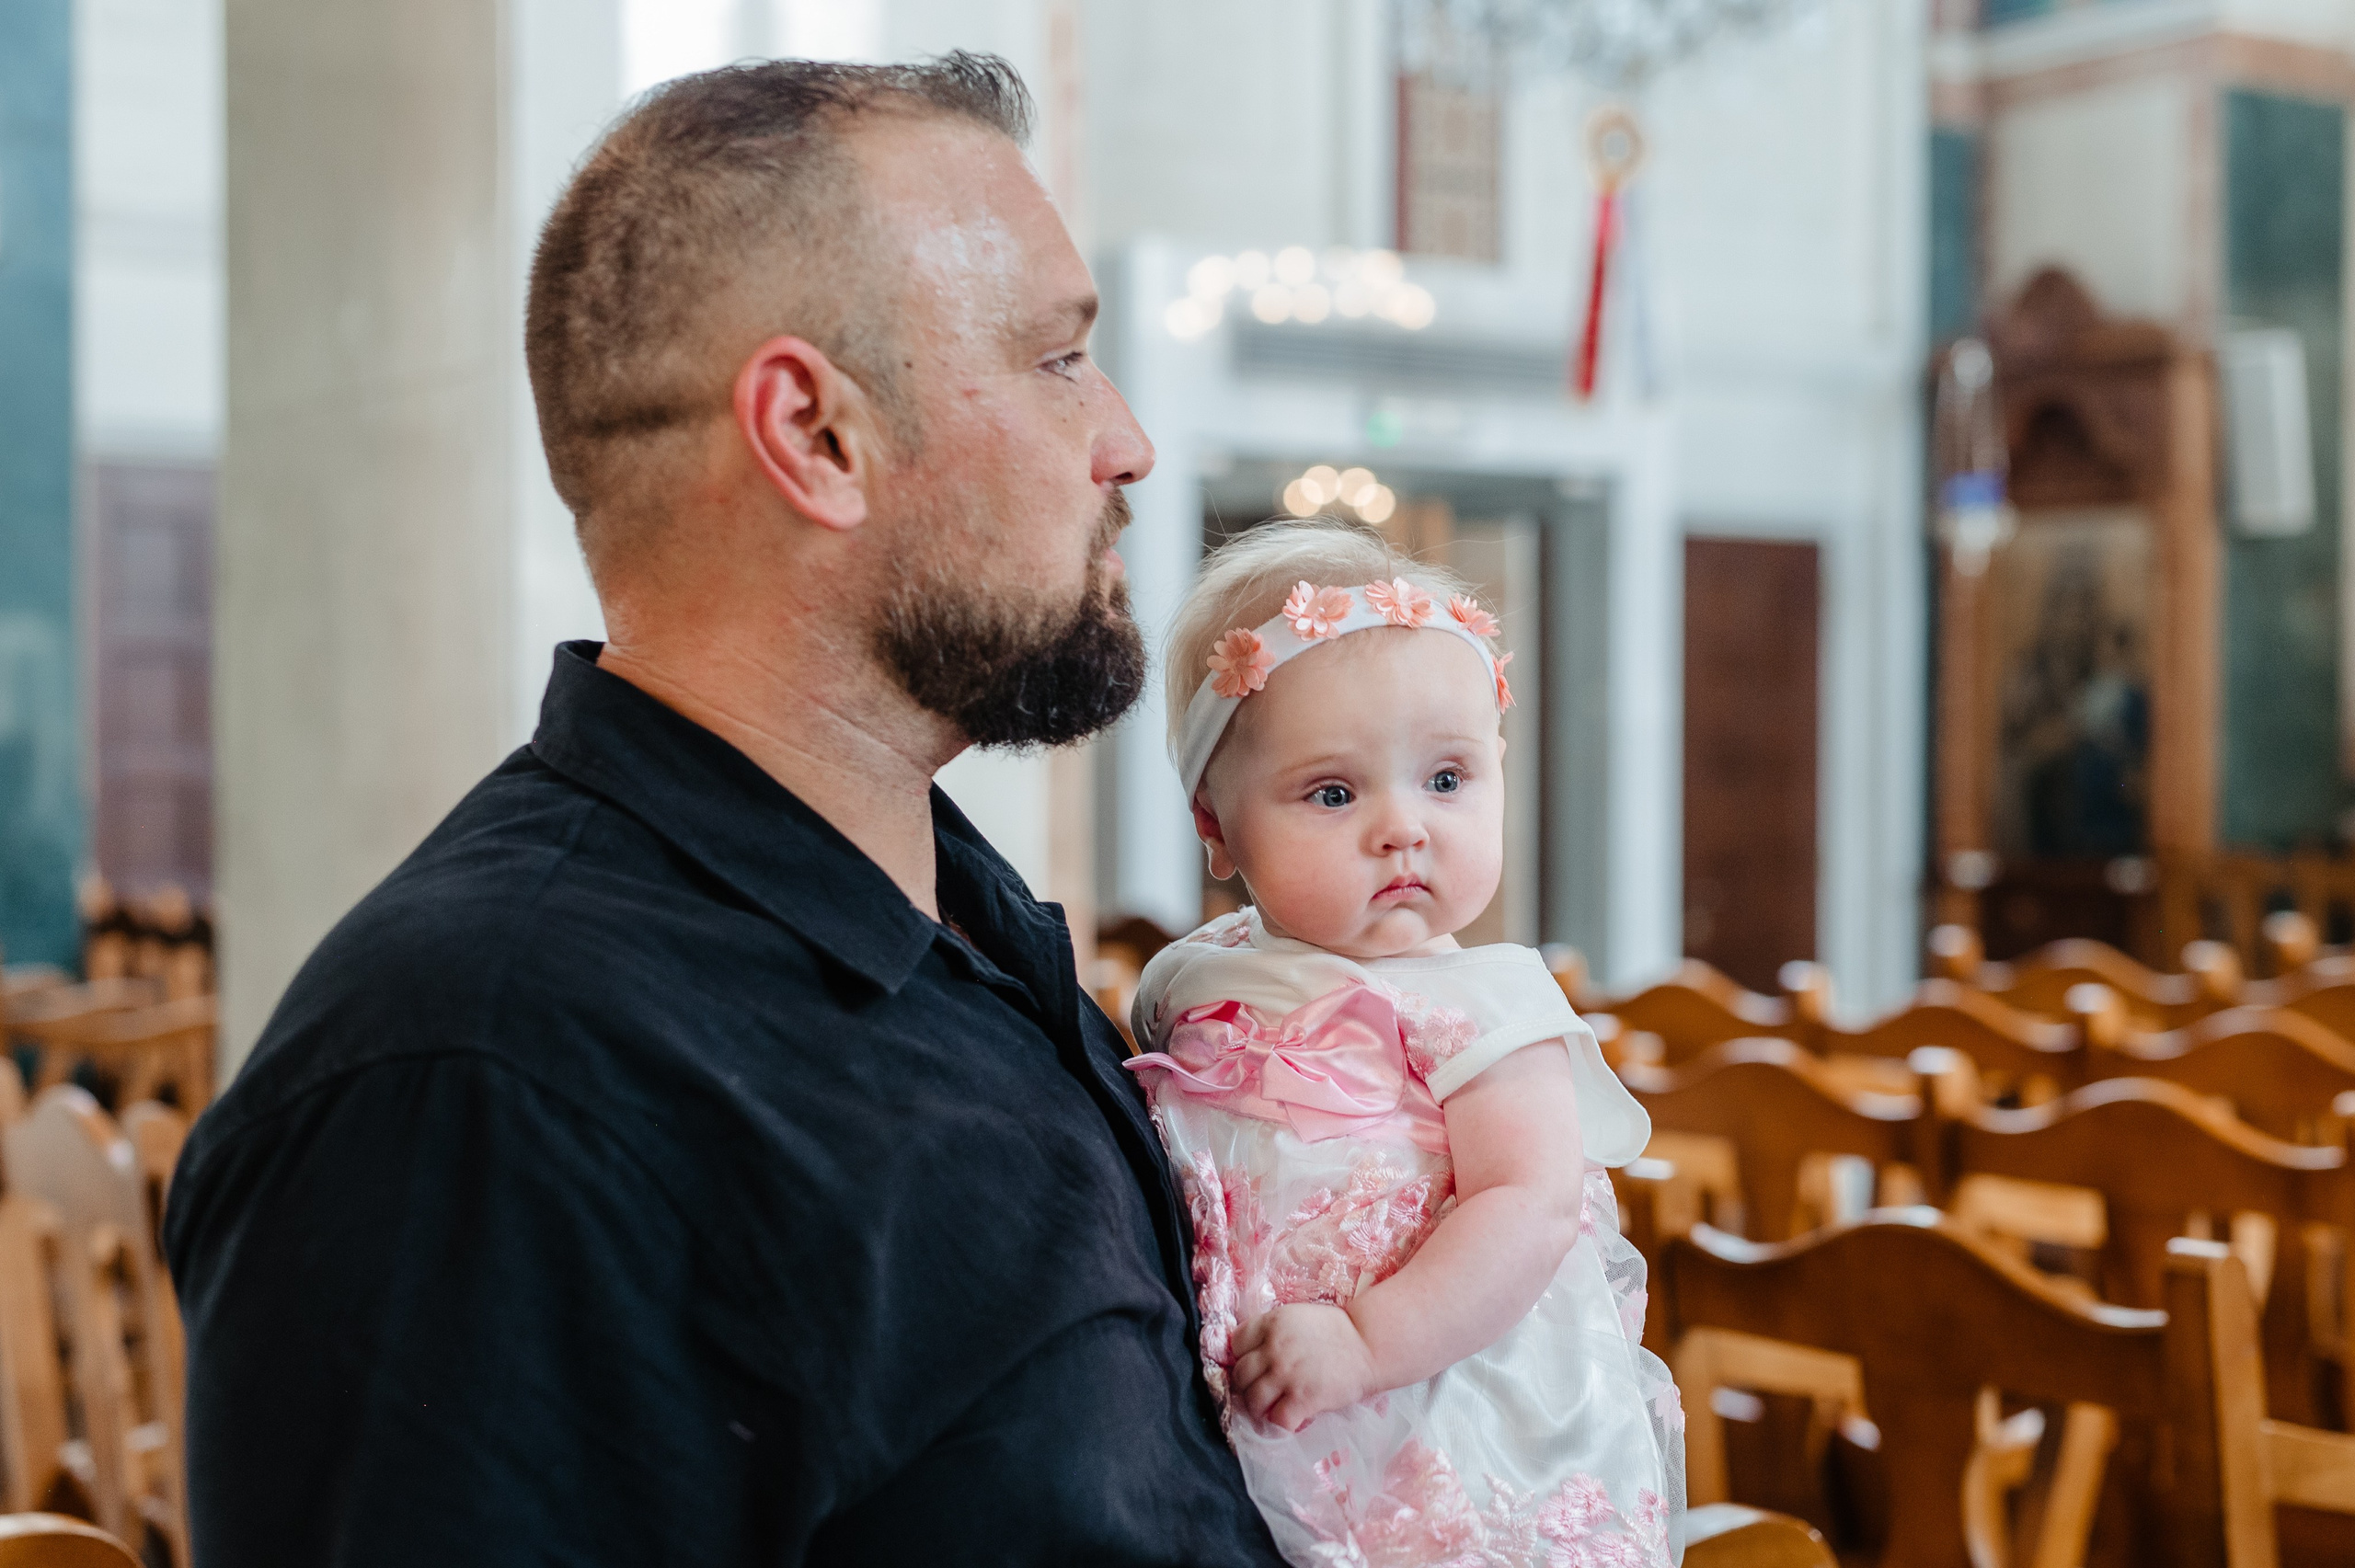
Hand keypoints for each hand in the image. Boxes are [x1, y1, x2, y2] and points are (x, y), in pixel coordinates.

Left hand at [1228, 1303, 1377, 1431]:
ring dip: (1259, 1408)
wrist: (1370, 1345)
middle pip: (1240, 1375)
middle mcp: (1274, 1348)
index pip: (1236, 1343)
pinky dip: (1280, 1425)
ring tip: (1271, 1408)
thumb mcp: (1298, 1317)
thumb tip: (1254, 1353)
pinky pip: (1277, 1421)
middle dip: (1248, 1385)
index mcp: (1272, 1323)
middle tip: (1262, 1391)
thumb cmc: (1338, 1331)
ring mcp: (1286, 1374)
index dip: (1244, 1356)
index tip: (1255, 1364)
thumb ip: (1274, 1332)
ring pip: (1252, 1400)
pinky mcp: (1302, 1399)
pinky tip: (1290, 1419)